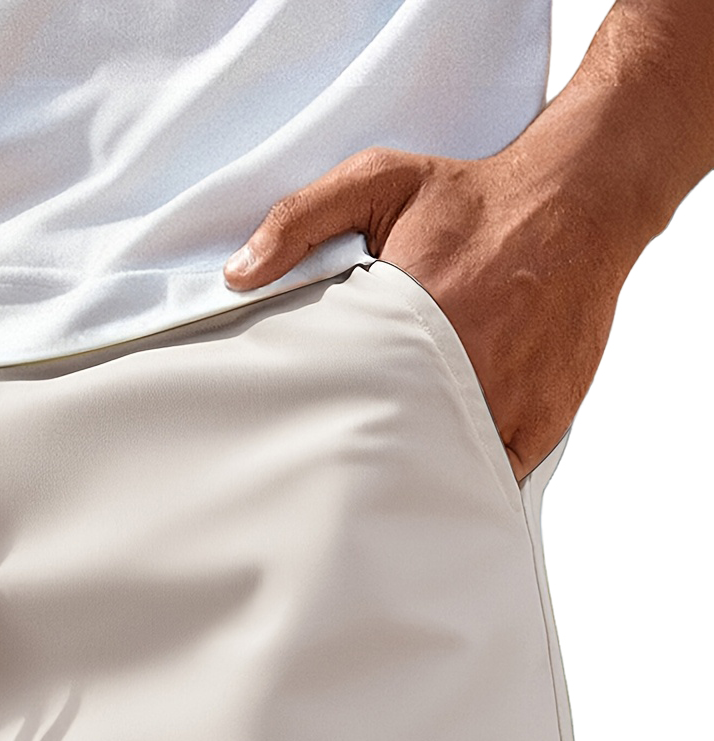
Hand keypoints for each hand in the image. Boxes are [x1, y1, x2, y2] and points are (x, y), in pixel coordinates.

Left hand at [222, 144, 630, 479]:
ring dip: (411, 477)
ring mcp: (504, 402)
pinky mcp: (539, 424)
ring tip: (378, 482)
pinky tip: (435, 475)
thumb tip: (240, 273)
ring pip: (442, 471)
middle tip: (330, 473)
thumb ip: (300, 219)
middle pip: (393, 446)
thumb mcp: (379, 182)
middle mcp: (462, 365)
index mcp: (413, 314)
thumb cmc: (474, 198)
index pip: (346, 395)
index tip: (296, 438)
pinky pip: (490, 476)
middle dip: (359, 463)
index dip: (319, 424)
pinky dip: (462, 481)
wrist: (578, 201)